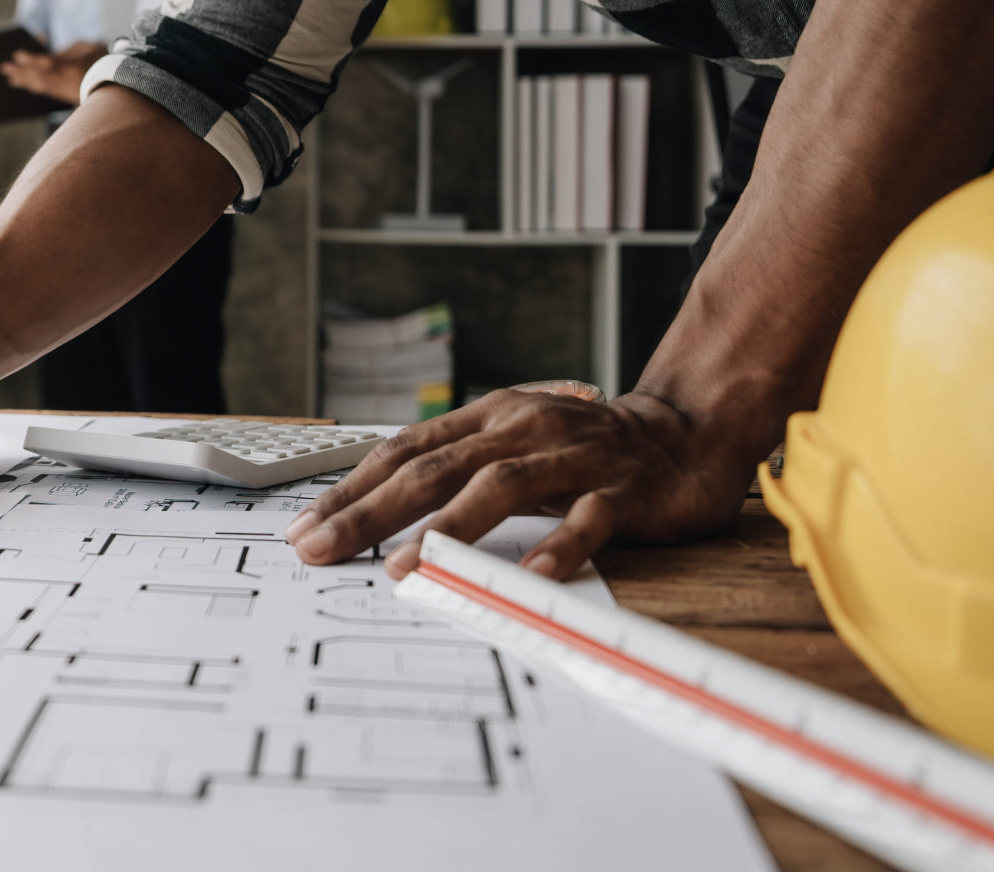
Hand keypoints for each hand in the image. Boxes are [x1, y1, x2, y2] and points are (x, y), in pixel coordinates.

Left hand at [0, 41, 105, 104]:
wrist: (120, 82)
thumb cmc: (103, 58)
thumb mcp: (86, 46)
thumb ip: (65, 51)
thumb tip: (46, 56)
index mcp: (73, 68)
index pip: (46, 63)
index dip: (30, 59)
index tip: (17, 54)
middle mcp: (68, 82)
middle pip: (38, 77)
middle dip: (21, 72)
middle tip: (4, 68)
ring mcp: (68, 92)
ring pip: (41, 87)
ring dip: (24, 81)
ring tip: (11, 77)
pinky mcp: (68, 97)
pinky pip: (47, 91)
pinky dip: (35, 86)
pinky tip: (26, 83)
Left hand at [284, 389, 758, 580]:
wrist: (686, 430)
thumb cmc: (583, 449)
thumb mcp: (510, 444)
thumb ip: (455, 470)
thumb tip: (376, 513)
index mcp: (488, 417)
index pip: (404, 451)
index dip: (352, 489)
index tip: (306, 528)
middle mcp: (522, 430)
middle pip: (434, 469)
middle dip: (370, 512)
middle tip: (321, 548)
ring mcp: (573, 458)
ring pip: (500, 488)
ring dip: (446, 529)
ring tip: (404, 567)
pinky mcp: (624, 490)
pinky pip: (587, 519)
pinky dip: (557, 545)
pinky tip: (530, 575)